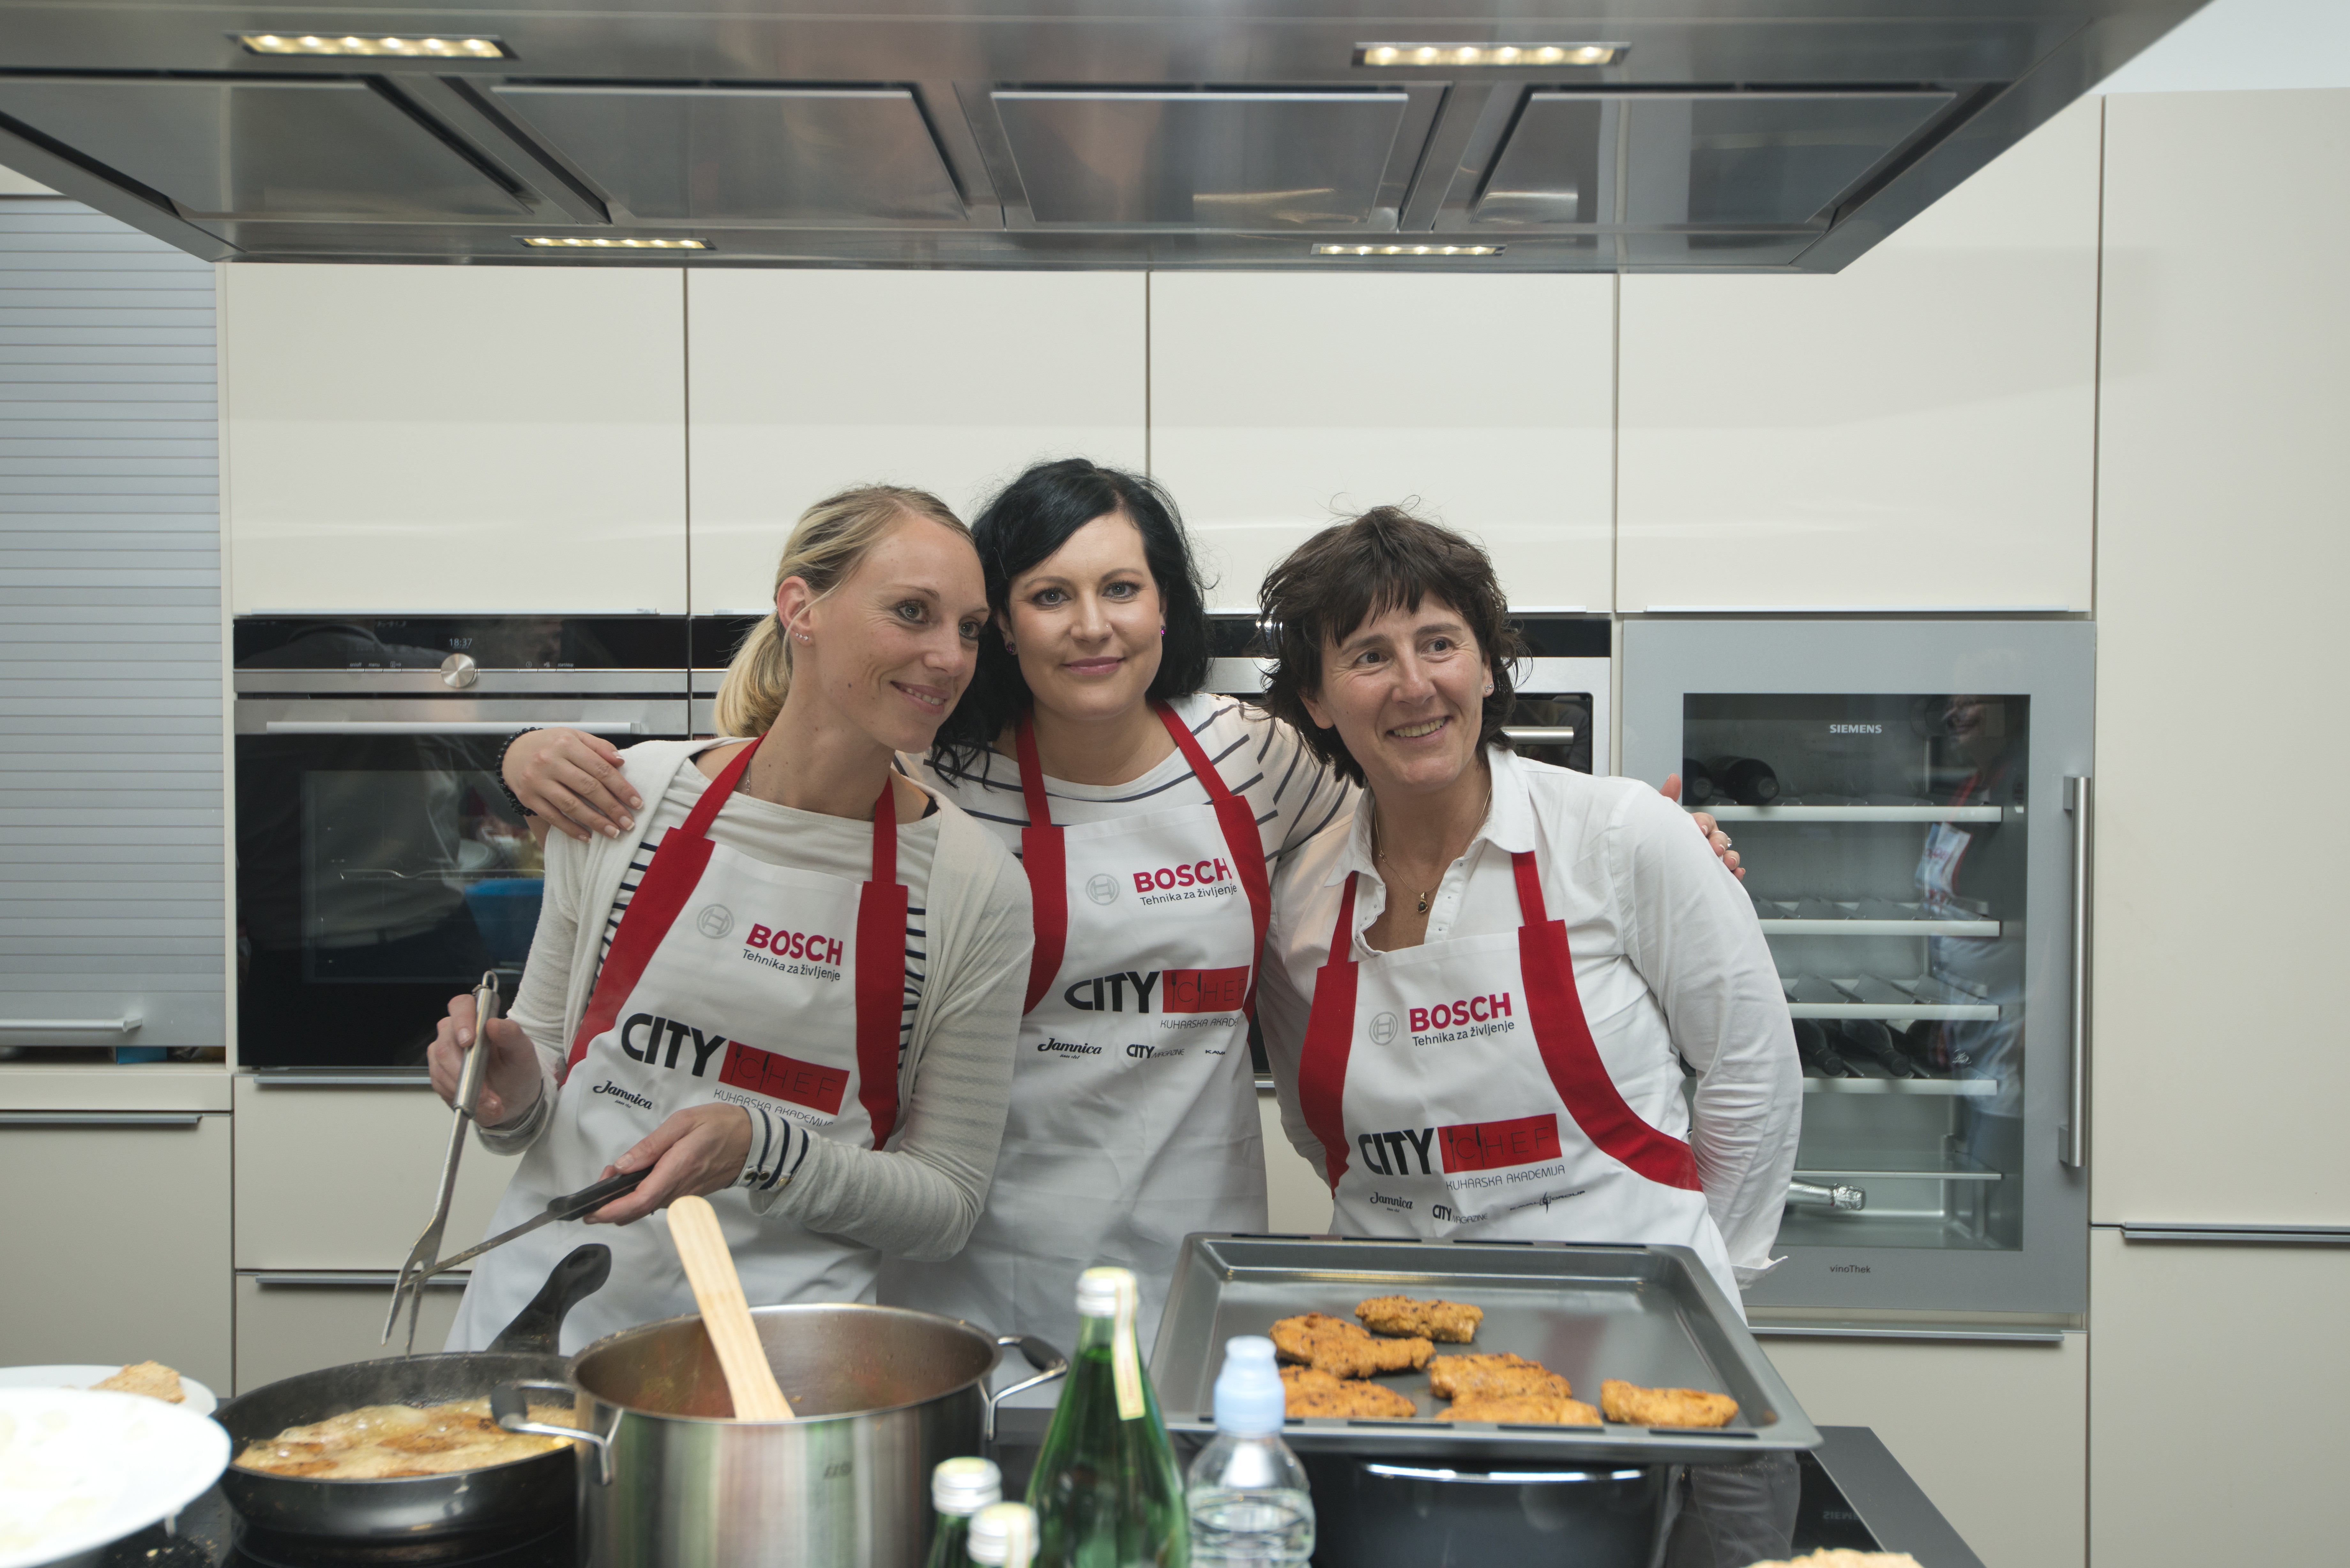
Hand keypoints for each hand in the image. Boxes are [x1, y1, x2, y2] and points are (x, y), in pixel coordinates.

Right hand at [426, 991, 544, 1126]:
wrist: (513, 1096)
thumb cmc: (518, 1069)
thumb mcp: (523, 1053)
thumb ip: (511, 1035)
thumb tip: (493, 1024)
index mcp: (479, 1019)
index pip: (461, 1006)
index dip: (461, 1021)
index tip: (469, 1041)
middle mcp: (456, 1032)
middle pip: (446, 1043)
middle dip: (465, 1071)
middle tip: (486, 1090)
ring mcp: (444, 1052)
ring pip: (440, 1067)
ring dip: (465, 1088)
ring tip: (489, 1100)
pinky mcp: (439, 1072)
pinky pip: (439, 1083)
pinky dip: (459, 1096)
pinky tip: (476, 1101)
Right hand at [505, 728, 642, 843]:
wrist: (513, 753)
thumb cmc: (550, 745)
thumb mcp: (574, 737)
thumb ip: (599, 747)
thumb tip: (621, 762)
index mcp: (566, 743)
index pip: (600, 768)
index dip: (621, 787)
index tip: (637, 803)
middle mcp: (550, 761)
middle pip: (588, 788)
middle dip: (612, 808)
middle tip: (628, 823)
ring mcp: (537, 780)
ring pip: (571, 805)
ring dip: (595, 822)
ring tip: (613, 832)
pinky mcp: (528, 797)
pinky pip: (553, 816)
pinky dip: (571, 829)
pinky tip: (587, 836)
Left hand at [582, 1104, 754, 1224]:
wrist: (753, 1140)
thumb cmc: (721, 1125)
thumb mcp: (683, 1122)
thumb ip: (650, 1146)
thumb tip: (623, 1166)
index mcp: (678, 1168)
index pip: (640, 1200)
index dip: (612, 1210)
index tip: (591, 1212)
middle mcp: (681, 1189)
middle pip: (638, 1210)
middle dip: (611, 1204)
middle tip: (602, 1181)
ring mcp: (685, 1196)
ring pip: (646, 1208)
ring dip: (625, 1198)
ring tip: (617, 1175)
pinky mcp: (687, 1196)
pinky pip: (658, 1202)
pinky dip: (641, 1195)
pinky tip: (637, 1178)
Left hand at [1661, 772, 1744, 881]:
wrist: (1646, 877)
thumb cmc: (1654, 844)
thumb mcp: (1658, 820)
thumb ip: (1666, 799)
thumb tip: (1673, 778)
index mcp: (1691, 828)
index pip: (1704, 821)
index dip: (1703, 824)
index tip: (1700, 830)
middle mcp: (1702, 843)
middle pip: (1719, 837)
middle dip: (1719, 842)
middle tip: (1714, 849)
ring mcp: (1708, 859)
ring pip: (1727, 854)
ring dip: (1731, 856)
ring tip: (1727, 862)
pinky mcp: (1712, 876)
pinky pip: (1729, 873)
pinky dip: (1735, 873)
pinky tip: (1735, 873)